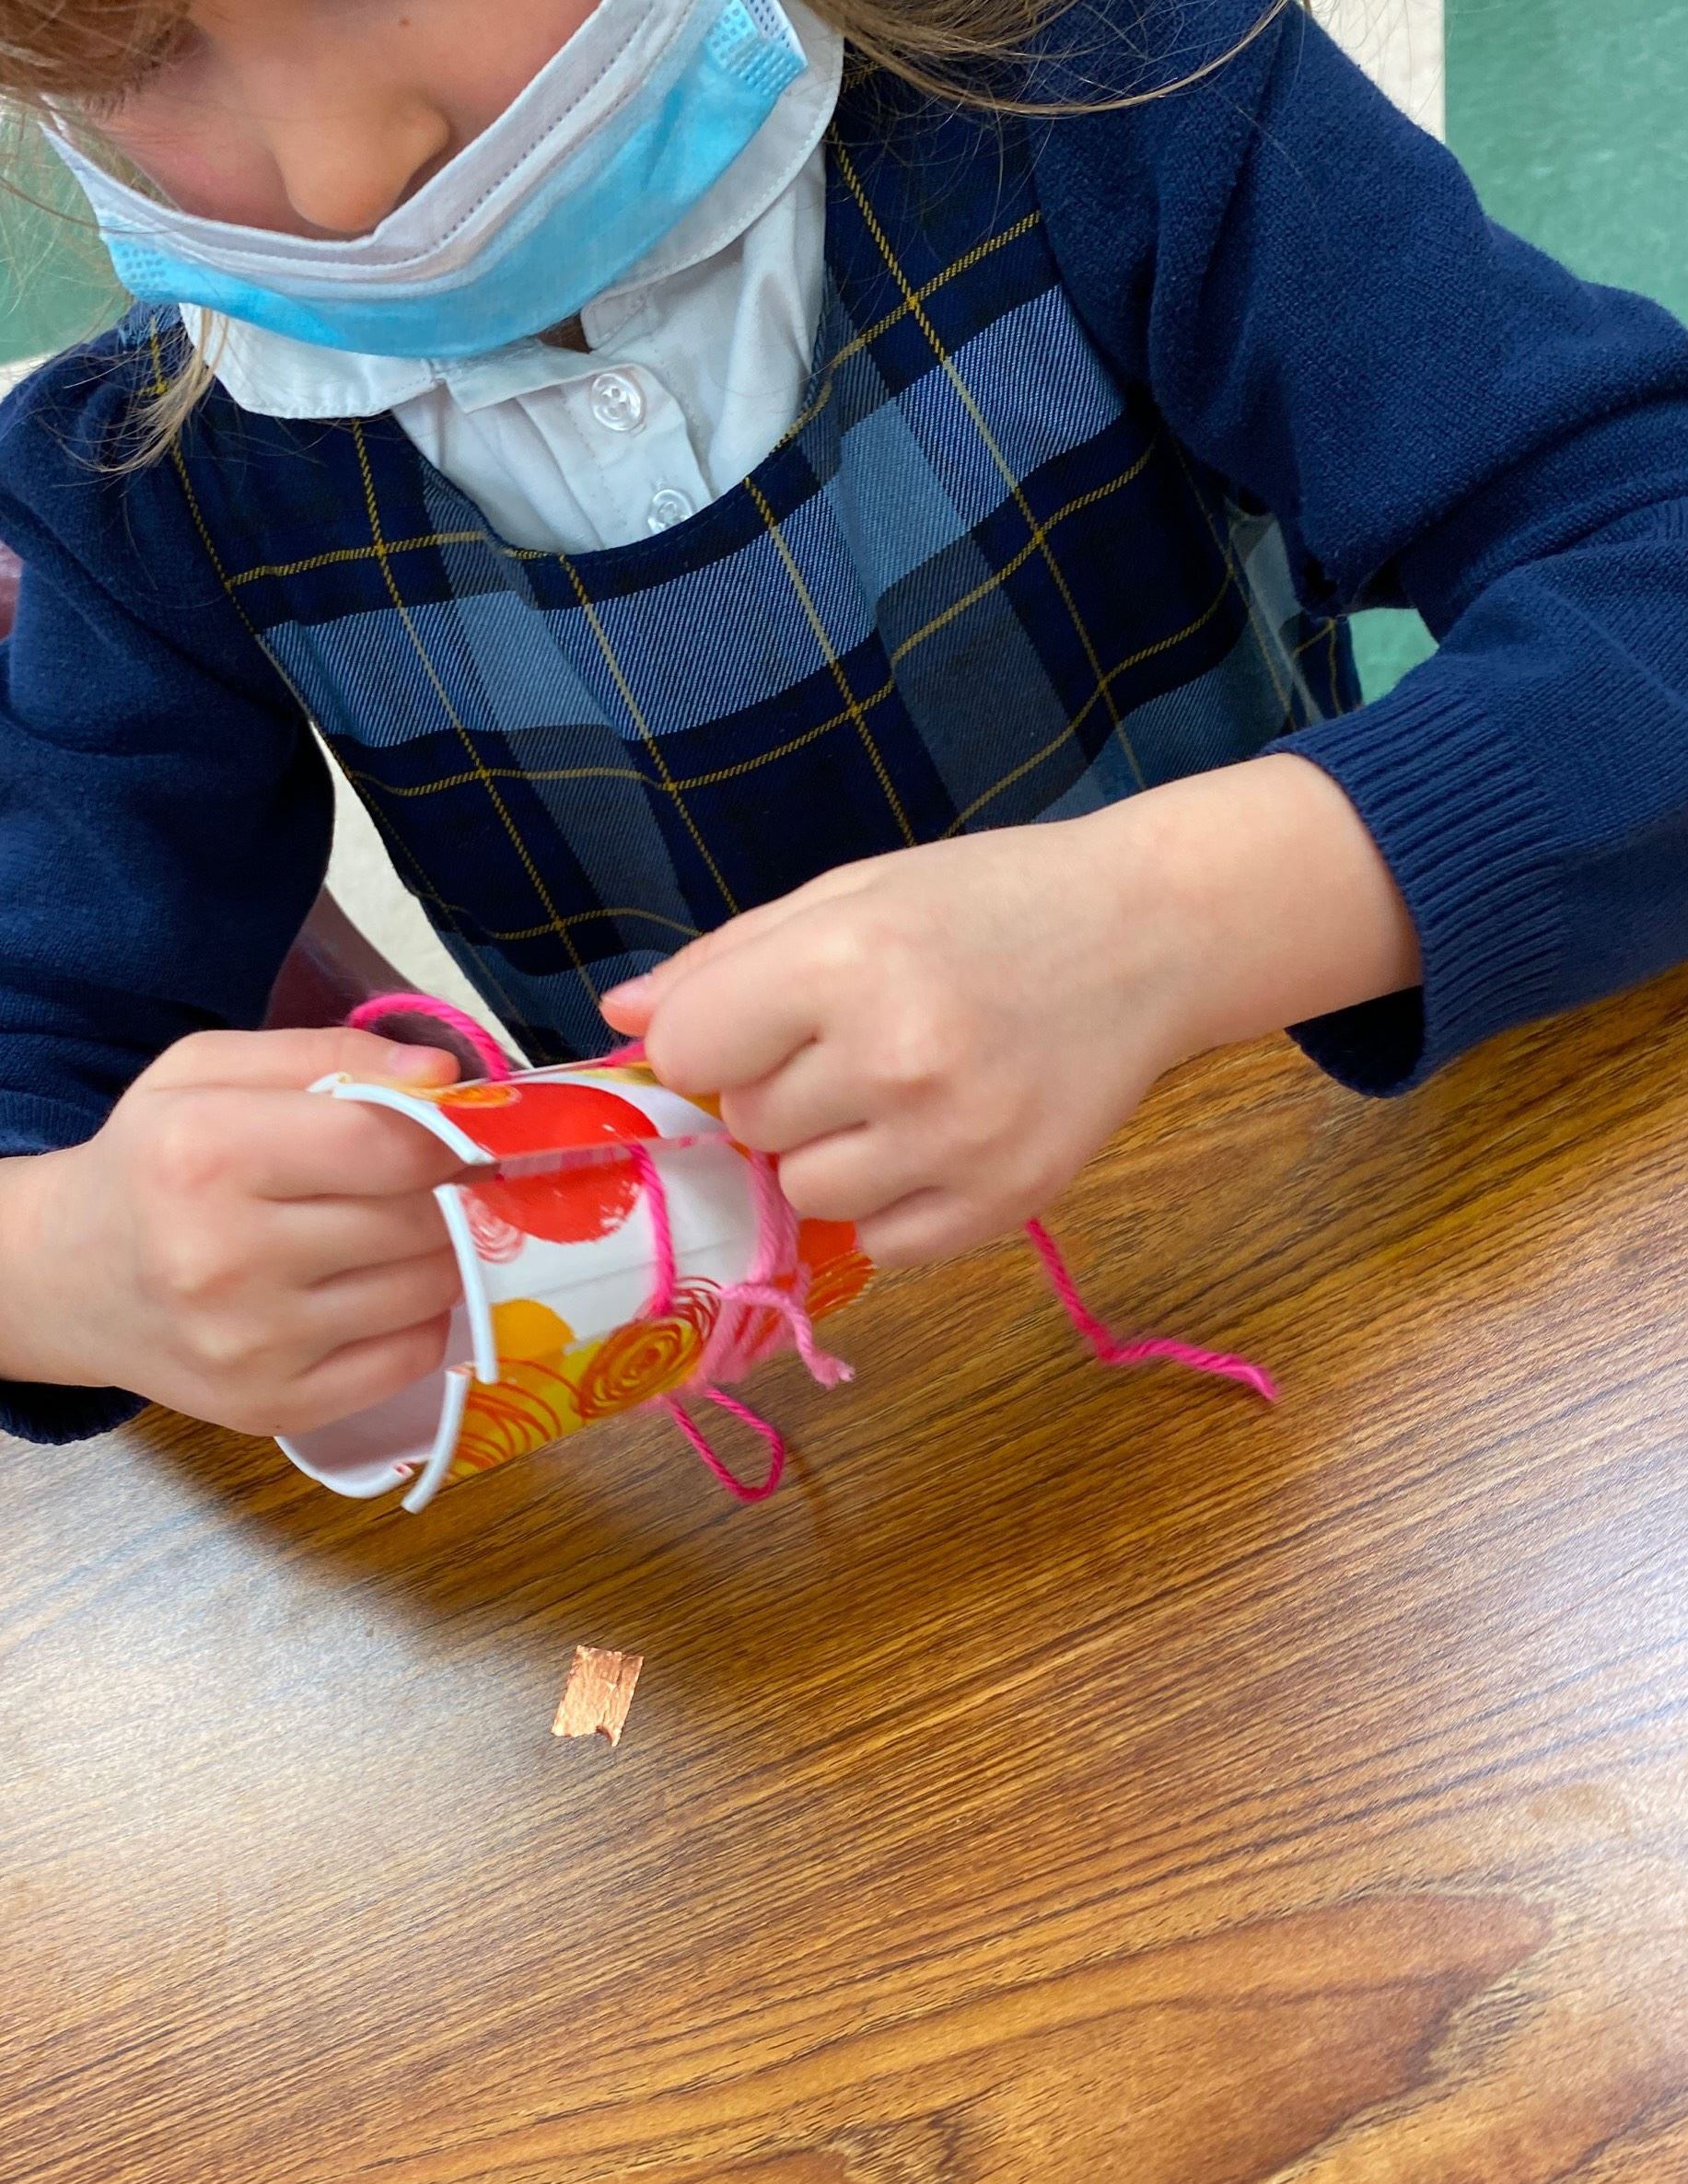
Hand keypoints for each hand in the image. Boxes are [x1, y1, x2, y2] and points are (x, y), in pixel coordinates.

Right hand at [0, 1028, 474, 1437]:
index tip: (459, 1133)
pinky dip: (420, 1320)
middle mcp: (224, 1256)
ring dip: (441, 1255)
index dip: (448, 1135)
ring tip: (403, 1231)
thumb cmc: (151, 1162)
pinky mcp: (272, 1407)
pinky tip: (381, 1290)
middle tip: (441, 1182)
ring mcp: (250, 1344)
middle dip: (448, 1194)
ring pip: (426, 1290)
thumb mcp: (207, 1072)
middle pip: (417, 1220)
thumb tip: (442, 1078)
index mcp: (207, 1153)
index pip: (389, 1145)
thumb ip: (329, 1053)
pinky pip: (410, 1360)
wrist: (66, 1278)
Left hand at [602, 817, 1187, 1263]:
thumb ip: (727, 960)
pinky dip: (894, 1204)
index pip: (689, 1052)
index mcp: (844, 962)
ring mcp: (956, 1142)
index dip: (713, 1039)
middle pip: (750, 1125)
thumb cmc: (988, 902)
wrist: (1150, 935)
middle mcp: (896, 1059)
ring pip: (806, 1194)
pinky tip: (942, 1138)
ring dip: (832, 1153)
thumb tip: (619, 1020)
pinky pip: (882, 1245)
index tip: (764, 1019)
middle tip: (863, 1040)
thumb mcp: (852, 895)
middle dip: (784, 1088)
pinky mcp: (1006, 1201)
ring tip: (903, 1091)